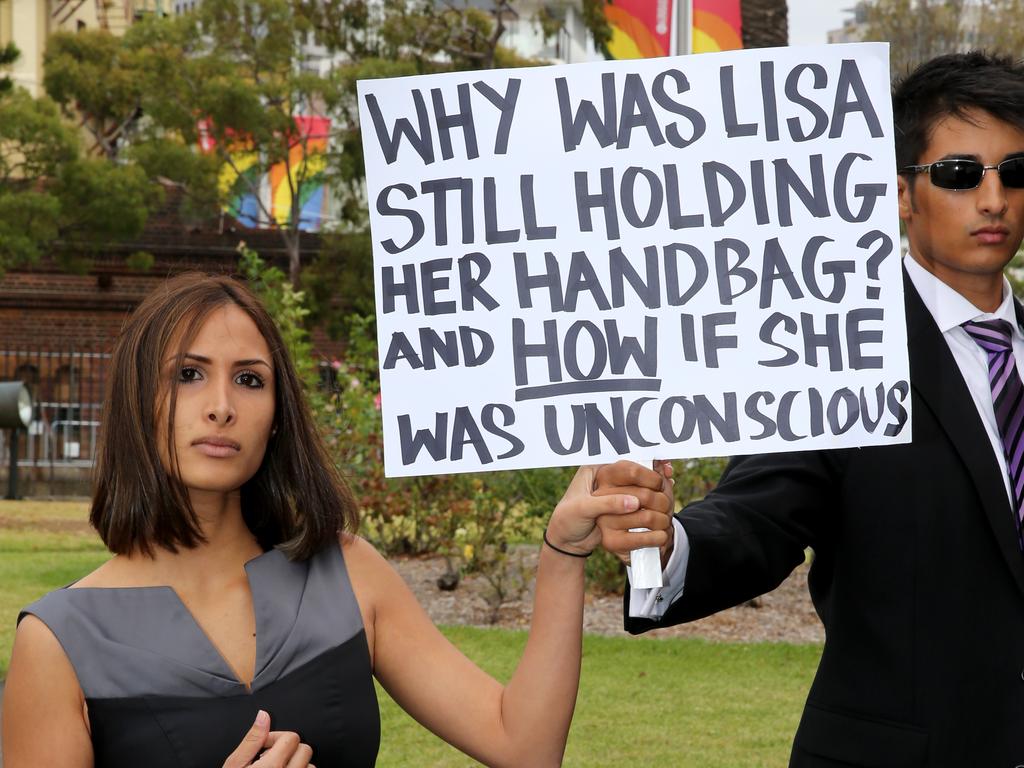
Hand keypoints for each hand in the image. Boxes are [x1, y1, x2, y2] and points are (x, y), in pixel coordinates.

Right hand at [222, 710, 315, 767]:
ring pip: (310, 767)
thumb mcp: (235, 765)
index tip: (264, 748)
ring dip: (297, 765)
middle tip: (271, 758)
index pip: (292, 738)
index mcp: (271, 767)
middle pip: (305, 749)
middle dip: (289, 750)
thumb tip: (264, 715)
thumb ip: (252, 740)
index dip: (277, 738)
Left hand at [545, 464, 666, 556]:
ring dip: (657, 491)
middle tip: (668, 491)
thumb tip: (635, 502)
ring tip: (668, 501)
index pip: (625, 465)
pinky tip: (663, 507)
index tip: (659, 483)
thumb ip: (607, 504)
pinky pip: (642, 498)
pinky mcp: (622, 504)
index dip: (644, 472)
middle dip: (655, 482)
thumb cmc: (567, 520)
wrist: (566, 540)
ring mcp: (615, 490)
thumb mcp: (582, 510)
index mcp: (595, 469)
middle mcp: (606, 476)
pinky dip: (654, 501)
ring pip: (643, 485)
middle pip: (638, 473)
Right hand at [593, 460, 673, 564]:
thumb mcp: (649, 483)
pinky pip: (644, 538)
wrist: (629, 535)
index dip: (655, 480)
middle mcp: (600, 496)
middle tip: (665, 507)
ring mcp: (603, 519)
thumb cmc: (643, 503)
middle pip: (646, 495)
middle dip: (664, 502)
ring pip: (648, 517)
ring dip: (664, 520)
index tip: (659, 486)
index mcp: (606, 475)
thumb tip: (666, 468)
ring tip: (662, 521)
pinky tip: (660, 535)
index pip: (633, 472)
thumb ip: (657, 470)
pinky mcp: (610, 541)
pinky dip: (660, 537)